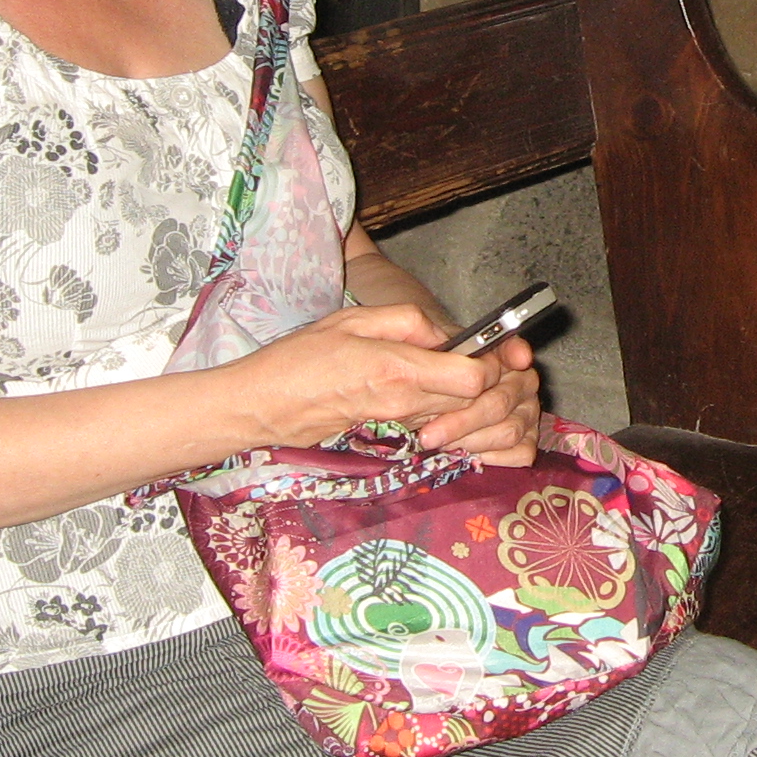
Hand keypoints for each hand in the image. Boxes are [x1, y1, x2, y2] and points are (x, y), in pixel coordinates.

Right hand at [228, 303, 498, 447]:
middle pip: (474, 401)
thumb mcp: (352, 320)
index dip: (492, 362)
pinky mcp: (391, 436)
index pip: (473, 378)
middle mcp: (405, 403)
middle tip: (492, 358)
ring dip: (471, 397)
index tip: (491, 346)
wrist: (263, 406)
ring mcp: (399, 425)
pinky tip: (438, 392)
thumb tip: (443, 332)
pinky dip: (448, 411)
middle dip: (491, 382)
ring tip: (464, 369)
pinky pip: (435, 424)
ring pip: (458, 415)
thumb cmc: (300, 359)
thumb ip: (405, 321)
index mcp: (399, 370)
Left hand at [417, 333, 541, 466]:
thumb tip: (434, 339)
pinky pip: (520, 452)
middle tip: (428, 434)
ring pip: (509, 431)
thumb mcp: (420, 348)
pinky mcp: (526, 440)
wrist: (435, 395)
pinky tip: (465, 453)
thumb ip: (421, 333)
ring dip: (470, 441)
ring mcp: (527, 412)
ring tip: (440, 443)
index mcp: (501, 354)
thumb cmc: (430, 373)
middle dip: (463, 420)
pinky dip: (492, 456)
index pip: (513, 350)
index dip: (514, 354)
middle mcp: (521, 382)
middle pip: (501, 402)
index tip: (514, 359)